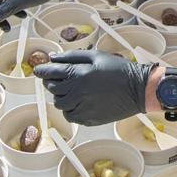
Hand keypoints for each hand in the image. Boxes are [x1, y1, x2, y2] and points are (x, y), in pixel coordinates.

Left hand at [34, 50, 152, 125]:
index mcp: (78, 74)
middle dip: (52, 82)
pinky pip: (70, 116)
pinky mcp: (88, 119)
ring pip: (60, 104)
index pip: (50, 73)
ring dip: (61, 96)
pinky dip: (70, 109)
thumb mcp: (96, 56)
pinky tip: (79, 101)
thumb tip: (53, 57)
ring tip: (72, 90)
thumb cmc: (118, 70)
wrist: (138, 89)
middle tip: (58, 78)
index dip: (41, 71)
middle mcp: (77, 92)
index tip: (37, 70)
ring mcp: (82, 108)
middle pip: (52, 89)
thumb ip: (72, 56)